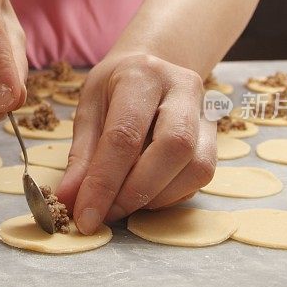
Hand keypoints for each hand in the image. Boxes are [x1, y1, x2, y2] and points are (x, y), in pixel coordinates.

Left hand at [56, 53, 215, 233]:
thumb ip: (81, 155)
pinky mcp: (216, 136)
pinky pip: (201, 177)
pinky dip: (170, 195)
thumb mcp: (89, 109)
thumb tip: (69, 199)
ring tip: (123, 201)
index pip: (125, 134)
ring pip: (196, 167)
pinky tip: (146, 193)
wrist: (152, 69)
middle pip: (174, 147)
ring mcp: (207, 112)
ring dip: (156, 197)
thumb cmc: (115, 89)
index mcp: (143, 75)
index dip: (103, 183)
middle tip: (107, 214)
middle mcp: (183, 89)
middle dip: (136, 191)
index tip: (85, 217)